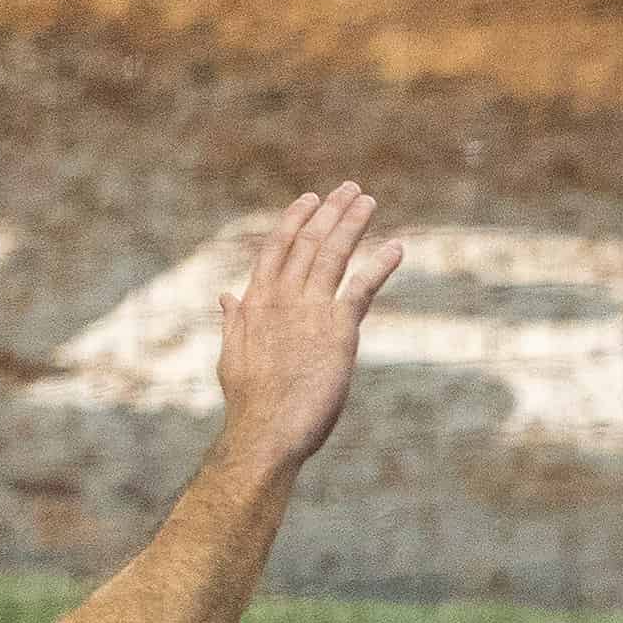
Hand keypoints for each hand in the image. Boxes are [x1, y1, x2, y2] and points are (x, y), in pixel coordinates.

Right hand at [212, 185, 406, 470]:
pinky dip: (380, 265)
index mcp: (256, 300)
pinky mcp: (339, 329)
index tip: (310, 199)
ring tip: (367, 201)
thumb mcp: (233, 355)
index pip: (277, 247)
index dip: (295, 220)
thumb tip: (226, 295)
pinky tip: (396, 248)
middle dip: (330, 212)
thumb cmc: (250, 403)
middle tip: (349, 189)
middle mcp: (282, 297)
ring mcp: (310, 309)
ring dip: (353, 224)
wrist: (266, 432)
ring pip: (334, 254)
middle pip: (309, 242)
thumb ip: (234, 320)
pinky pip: (363, 287)